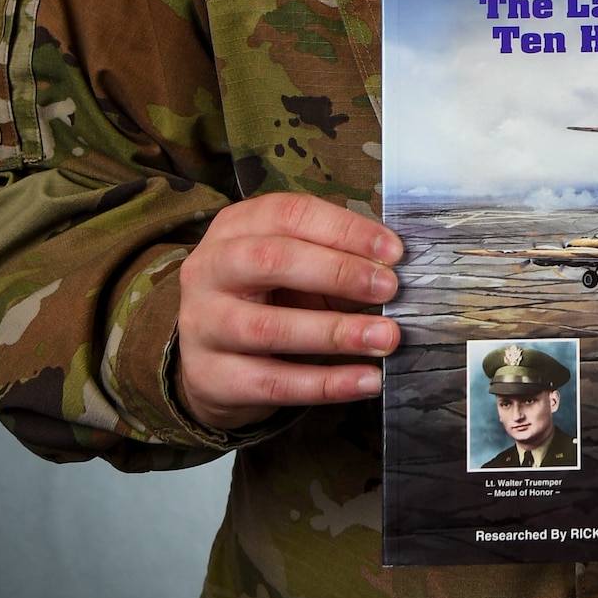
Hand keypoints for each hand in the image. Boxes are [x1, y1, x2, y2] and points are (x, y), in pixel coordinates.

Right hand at [175, 192, 403, 430]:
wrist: (212, 361)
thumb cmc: (266, 297)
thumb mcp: (292, 266)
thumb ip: (333, 259)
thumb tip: (392, 267)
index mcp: (234, 228)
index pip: (288, 214)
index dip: (345, 230)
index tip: (393, 251)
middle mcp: (210, 270)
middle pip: (272, 260)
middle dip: (338, 272)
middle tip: (388, 288)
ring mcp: (204, 325)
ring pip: (270, 328)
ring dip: (336, 333)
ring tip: (386, 337)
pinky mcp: (213, 377)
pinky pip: (275, 382)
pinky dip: (327, 383)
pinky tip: (367, 380)